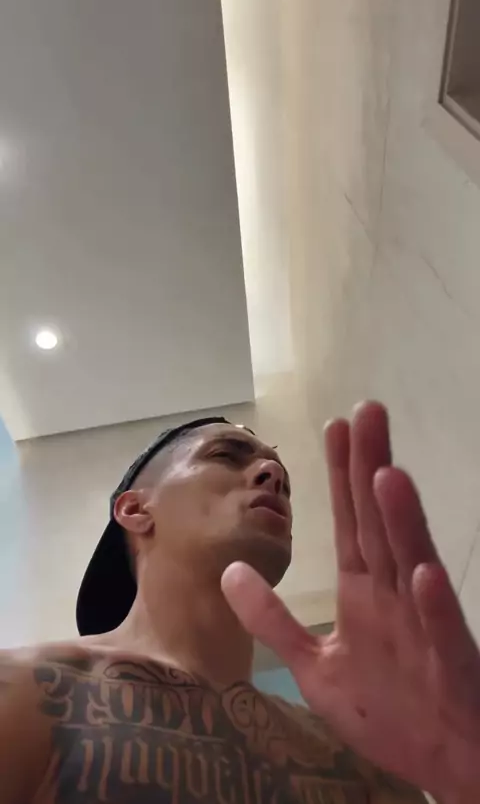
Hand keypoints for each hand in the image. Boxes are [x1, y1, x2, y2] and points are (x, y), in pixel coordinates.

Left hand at [222, 402, 479, 801]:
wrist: (442, 767)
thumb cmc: (387, 713)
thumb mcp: (315, 667)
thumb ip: (274, 621)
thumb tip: (230, 572)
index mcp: (364, 594)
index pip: (349, 523)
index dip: (342, 476)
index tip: (335, 426)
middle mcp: (394, 597)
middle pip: (379, 525)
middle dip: (370, 469)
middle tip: (368, 412)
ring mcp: (423, 628)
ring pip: (410, 565)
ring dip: (399, 521)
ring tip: (386, 474)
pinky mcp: (448, 668)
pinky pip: (439, 633)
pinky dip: (431, 605)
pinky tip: (420, 573)